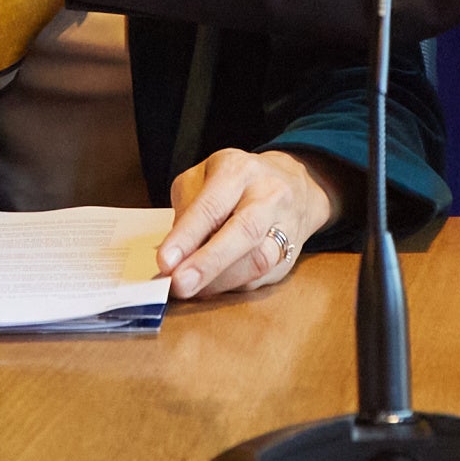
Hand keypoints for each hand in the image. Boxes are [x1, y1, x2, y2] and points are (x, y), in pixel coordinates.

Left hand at [157, 147, 343, 298]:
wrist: (294, 184)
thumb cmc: (238, 183)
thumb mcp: (204, 177)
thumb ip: (186, 209)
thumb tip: (175, 254)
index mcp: (240, 171)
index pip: (211, 206)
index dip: (187, 237)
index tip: (165, 262)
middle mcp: (268, 195)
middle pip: (244, 231)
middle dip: (209, 263)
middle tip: (180, 284)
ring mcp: (286, 226)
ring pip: (258, 260)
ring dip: (219, 281)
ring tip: (191, 289)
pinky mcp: (290, 255)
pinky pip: (261, 278)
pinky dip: (231, 286)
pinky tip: (212, 286)